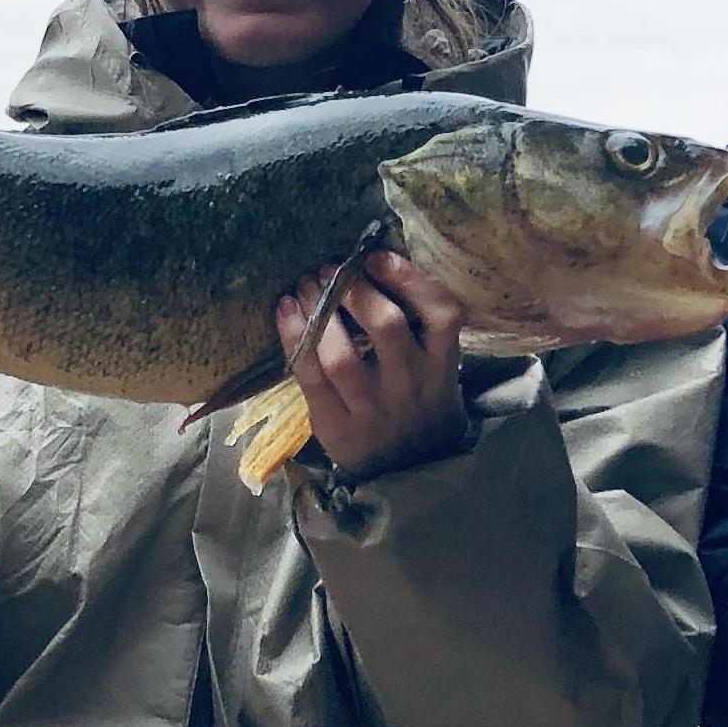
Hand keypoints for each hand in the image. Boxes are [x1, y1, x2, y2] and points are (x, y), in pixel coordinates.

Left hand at [274, 251, 468, 482]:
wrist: (408, 469)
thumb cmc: (419, 403)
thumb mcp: (438, 369)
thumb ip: (419, 329)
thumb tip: (373, 267)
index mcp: (442, 366)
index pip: (441, 315)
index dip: (410, 279)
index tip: (377, 257)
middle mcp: (410, 385)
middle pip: (387, 327)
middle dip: (354, 288)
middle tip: (331, 268)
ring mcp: (372, 408)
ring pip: (342, 355)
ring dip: (319, 312)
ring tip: (306, 285)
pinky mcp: (336, 423)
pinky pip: (310, 376)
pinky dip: (293, 338)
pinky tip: (286, 310)